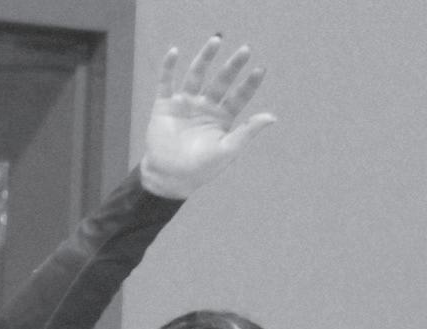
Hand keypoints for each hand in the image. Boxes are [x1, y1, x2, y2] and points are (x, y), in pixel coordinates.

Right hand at [140, 36, 275, 198]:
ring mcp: (185, 104)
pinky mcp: (165, 105)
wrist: (169, 178)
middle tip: (246, 50)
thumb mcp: (228, 150)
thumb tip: (272, 117)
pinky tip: (175, 52)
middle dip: (233, 66)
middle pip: (221, 80)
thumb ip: (248, 132)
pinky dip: (169, 67)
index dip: (250, 84)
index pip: (239, 96)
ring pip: (196, 74)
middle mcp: (205, 107)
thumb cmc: (201, 169)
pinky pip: (166, 82)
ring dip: (205, 57)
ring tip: (216, 40)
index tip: (261, 69)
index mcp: (222, 118)